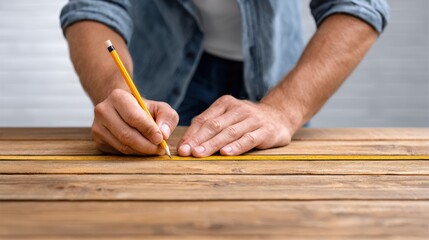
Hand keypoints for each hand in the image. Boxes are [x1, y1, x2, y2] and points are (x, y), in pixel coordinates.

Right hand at [91, 89, 178, 154]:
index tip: (161, 139)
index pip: (134, 117)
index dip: (149, 130)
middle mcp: (103, 110)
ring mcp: (97, 127)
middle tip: (160, 149)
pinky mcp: (98, 141)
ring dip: (141, 151)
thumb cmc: (145, 109)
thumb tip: (164, 134)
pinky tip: (141, 149)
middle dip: (147, 145)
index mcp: (118, 97)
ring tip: (153, 149)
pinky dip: (133, 153)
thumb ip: (167, 117)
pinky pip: (118, 152)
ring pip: (123, 146)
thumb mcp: (160, 108)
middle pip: (126, 135)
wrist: (124, 111)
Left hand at [177, 95, 292, 156]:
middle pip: (214, 126)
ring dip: (213, 144)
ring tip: (200, 154)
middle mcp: (238, 109)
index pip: (204, 119)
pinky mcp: (266, 131)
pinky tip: (226, 153)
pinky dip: (236, 146)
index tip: (181, 148)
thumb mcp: (228, 117)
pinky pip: (249, 139)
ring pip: (229, 133)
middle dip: (198, 140)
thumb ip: (210, 125)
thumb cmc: (246, 120)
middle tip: (186, 152)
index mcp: (225, 104)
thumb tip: (187, 142)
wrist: (280, 116)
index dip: (191, 134)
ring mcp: (253, 119)